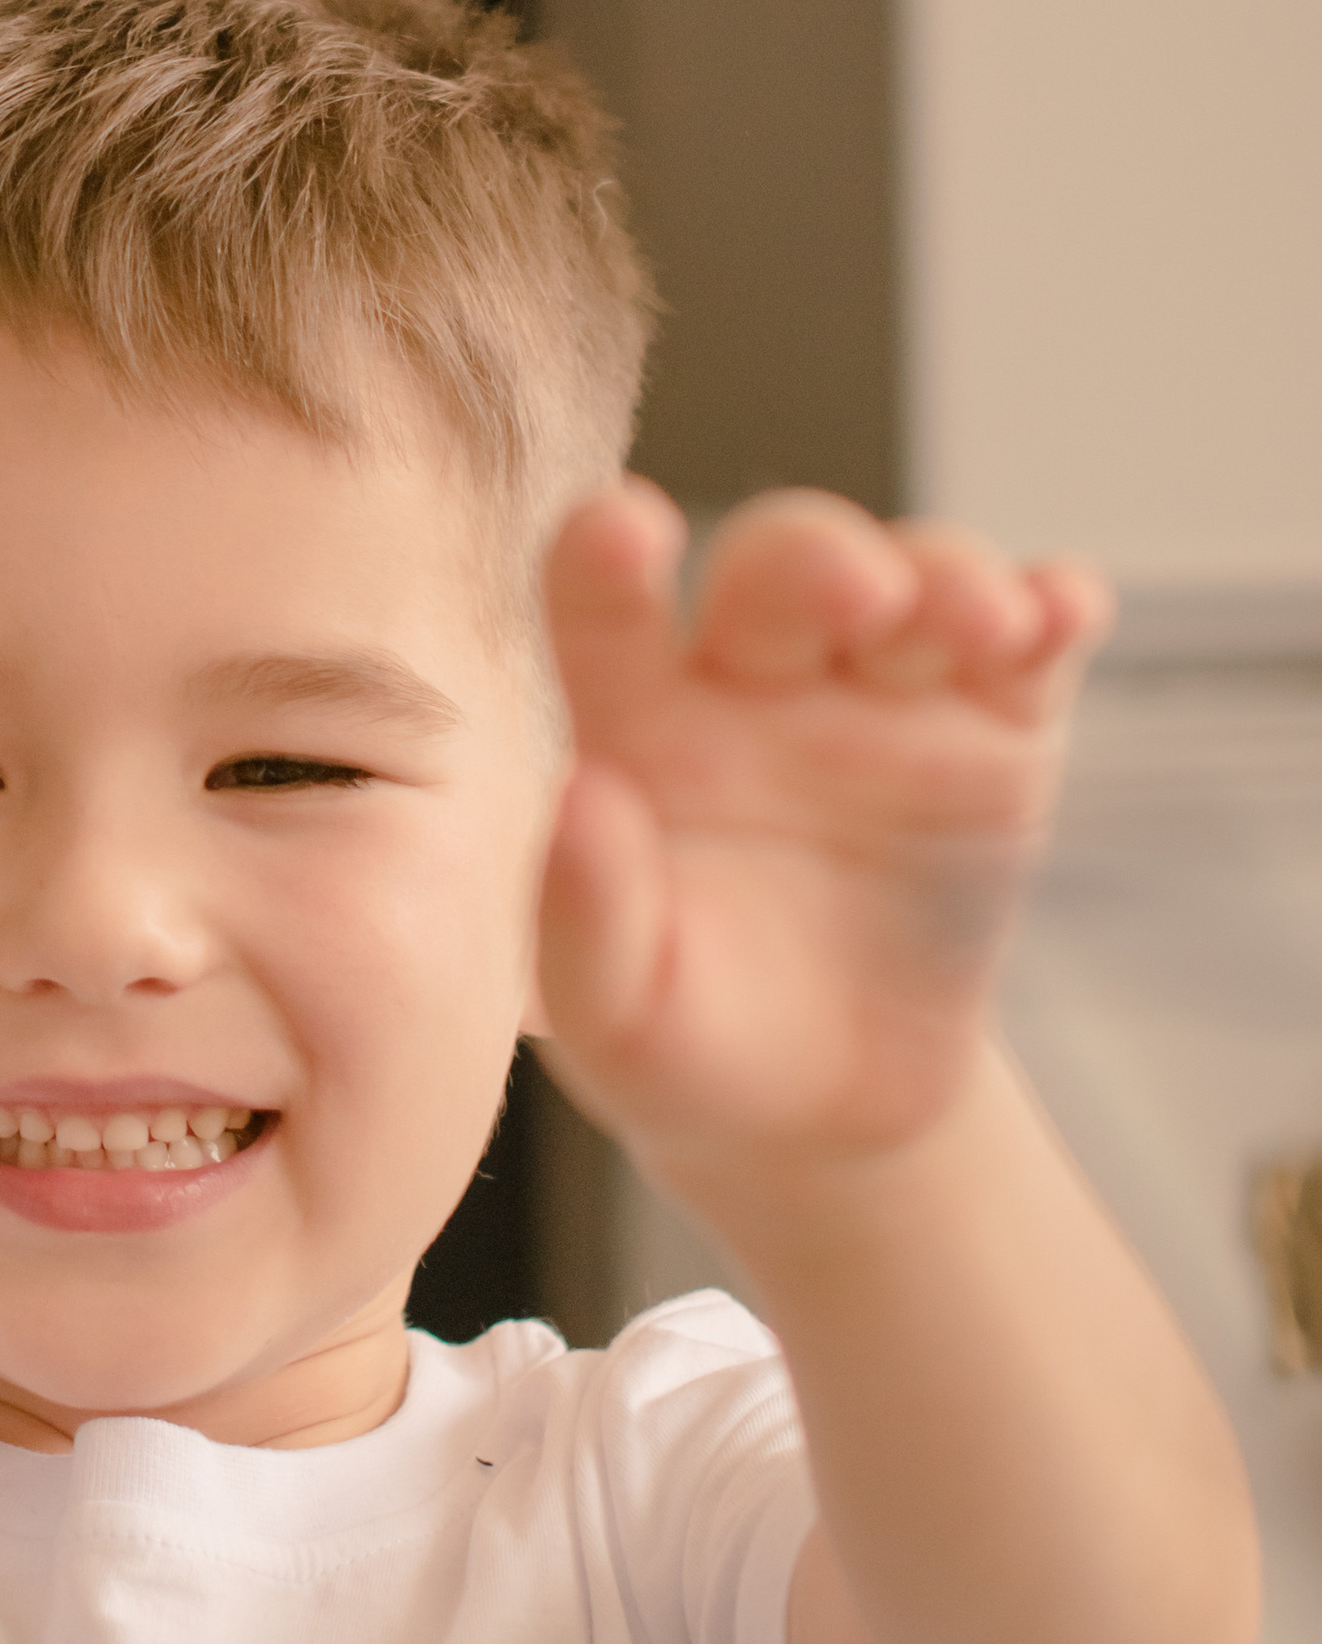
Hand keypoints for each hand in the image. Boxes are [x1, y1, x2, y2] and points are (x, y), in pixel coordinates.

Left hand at [534, 484, 1108, 1220]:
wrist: (830, 1114)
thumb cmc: (692, 1045)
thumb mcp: (619, 1018)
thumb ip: (585, 920)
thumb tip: (582, 793)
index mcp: (640, 723)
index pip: (601, 604)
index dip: (605, 552)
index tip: (625, 529)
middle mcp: (757, 679)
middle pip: (781, 565)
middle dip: (820, 557)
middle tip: (858, 593)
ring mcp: (884, 694)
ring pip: (917, 579)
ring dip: (951, 576)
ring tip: (987, 621)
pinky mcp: (996, 732)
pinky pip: (1032, 644)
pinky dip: (1053, 606)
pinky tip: (1061, 608)